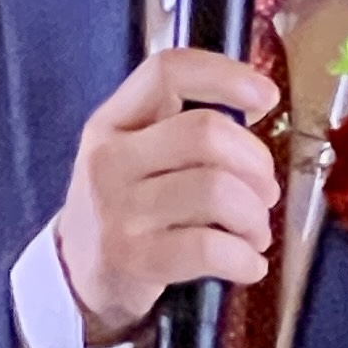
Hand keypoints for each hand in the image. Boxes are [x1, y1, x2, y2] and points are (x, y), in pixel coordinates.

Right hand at [51, 49, 284, 345]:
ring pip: (216, 191)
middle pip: (206, 133)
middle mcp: (109, 160)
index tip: (267, 96)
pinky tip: (248, 263)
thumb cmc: (128, 205)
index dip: (225, 75)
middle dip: (255, 162)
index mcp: (112, 122)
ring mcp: (119, 211)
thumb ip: (183, 125)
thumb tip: (257, 101)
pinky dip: (246, 258)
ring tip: (255, 231)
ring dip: (254, 215)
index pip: (167, 73)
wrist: (80, 274)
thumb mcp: (135, 154)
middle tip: (265, 190)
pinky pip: (211, 248)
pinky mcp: (136, 259)